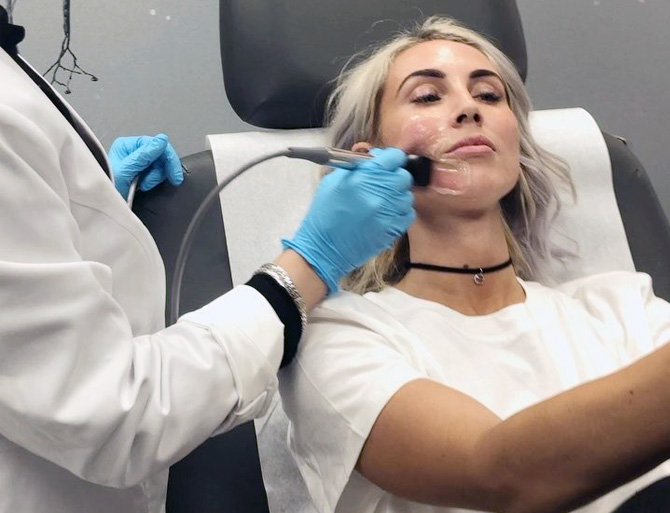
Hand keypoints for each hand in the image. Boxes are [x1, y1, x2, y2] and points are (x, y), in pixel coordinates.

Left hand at [108, 133, 182, 199]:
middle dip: (163, 168)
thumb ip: (144, 155)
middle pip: (160, 154)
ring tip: (145, 185)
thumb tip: (162, 140)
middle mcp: (133, 151)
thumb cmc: (109, 188)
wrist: (104, 207)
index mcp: (127, 145)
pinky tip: (146, 186)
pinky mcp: (141, 173)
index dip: (168, 157)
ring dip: (156, 177)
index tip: (174, 173)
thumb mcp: (126, 171)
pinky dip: (154, 180)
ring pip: (160, 164)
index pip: (155, 144)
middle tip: (173, 180)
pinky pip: (156, 173)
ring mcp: (138, 162)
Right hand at [283, 147, 414, 292]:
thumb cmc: (324, 215)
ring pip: (407, 195)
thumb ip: (356, 167)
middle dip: (394, 176)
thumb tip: (372, 158)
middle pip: (403, 176)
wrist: (324, 249)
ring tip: (382, 200)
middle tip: (383, 182)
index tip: (387, 162)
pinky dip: (400, 211)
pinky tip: (386, 213)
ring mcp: (388, 213)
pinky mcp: (392, 230)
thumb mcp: (333, 182)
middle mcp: (379, 194)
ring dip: (397, 195)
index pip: (393, 157)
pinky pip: (408, 214)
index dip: (391, 158)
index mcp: (363, 178)